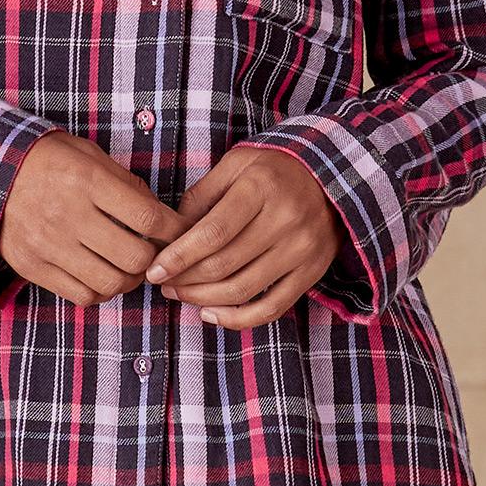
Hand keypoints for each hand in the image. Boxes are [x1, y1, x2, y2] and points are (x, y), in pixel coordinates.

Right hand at [0, 131, 191, 306]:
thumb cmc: (48, 160)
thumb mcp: (88, 154)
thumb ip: (125, 182)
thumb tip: (159, 212)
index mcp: (87, 181)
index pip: (148, 217)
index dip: (175, 229)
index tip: (182, 231)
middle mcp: (69, 215)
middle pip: (135, 257)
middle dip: (155, 258)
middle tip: (156, 251)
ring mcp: (50, 245)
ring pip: (112, 282)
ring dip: (130, 279)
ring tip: (131, 267)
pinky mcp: (34, 267)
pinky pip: (82, 295)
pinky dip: (101, 291)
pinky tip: (103, 275)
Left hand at [141, 145, 341, 329]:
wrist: (330, 175)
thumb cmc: (272, 170)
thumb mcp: (235, 165)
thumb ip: (201, 196)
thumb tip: (171, 234)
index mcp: (260, 188)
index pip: (213, 233)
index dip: (179, 256)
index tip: (155, 270)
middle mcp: (284, 220)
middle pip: (224, 264)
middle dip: (186, 280)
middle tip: (163, 284)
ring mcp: (301, 249)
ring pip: (243, 289)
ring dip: (203, 300)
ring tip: (181, 295)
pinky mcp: (312, 272)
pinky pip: (272, 308)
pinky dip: (238, 319)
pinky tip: (211, 313)